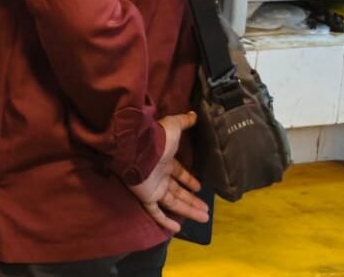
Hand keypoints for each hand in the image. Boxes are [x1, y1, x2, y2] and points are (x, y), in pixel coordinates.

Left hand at [128, 111, 209, 232]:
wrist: (137, 147)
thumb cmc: (156, 138)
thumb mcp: (174, 127)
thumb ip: (184, 122)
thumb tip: (195, 114)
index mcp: (166, 161)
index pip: (179, 174)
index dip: (189, 180)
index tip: (199, 188)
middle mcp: (160, 176)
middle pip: (179, 192)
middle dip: (192, 200)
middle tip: (206, 210)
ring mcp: (153, 187)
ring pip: (173, 203)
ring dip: (188, 211)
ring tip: (204, 218)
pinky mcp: (146, 196)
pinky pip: (156, 212)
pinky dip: (165, 220)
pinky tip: (177, 228)